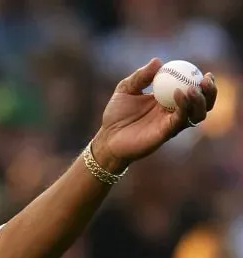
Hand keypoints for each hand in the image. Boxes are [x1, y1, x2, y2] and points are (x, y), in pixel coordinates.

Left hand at [92, 58, 216, 172]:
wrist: (107, 138)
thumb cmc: (116, 114)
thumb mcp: (126, 89)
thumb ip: (141, 76)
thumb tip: (158, 61)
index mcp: (168, 100)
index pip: (194, 91)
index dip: (203, 83)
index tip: (205, 73)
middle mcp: (174, 112)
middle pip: (203, 104)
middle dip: (210, 92)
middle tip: (206, 80)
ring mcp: (171, 123)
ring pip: (197, 114)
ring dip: (200, 100)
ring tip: (193, 88)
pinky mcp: (165, 133)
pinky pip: (180, 120)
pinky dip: (183, 106)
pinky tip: (178, 94)